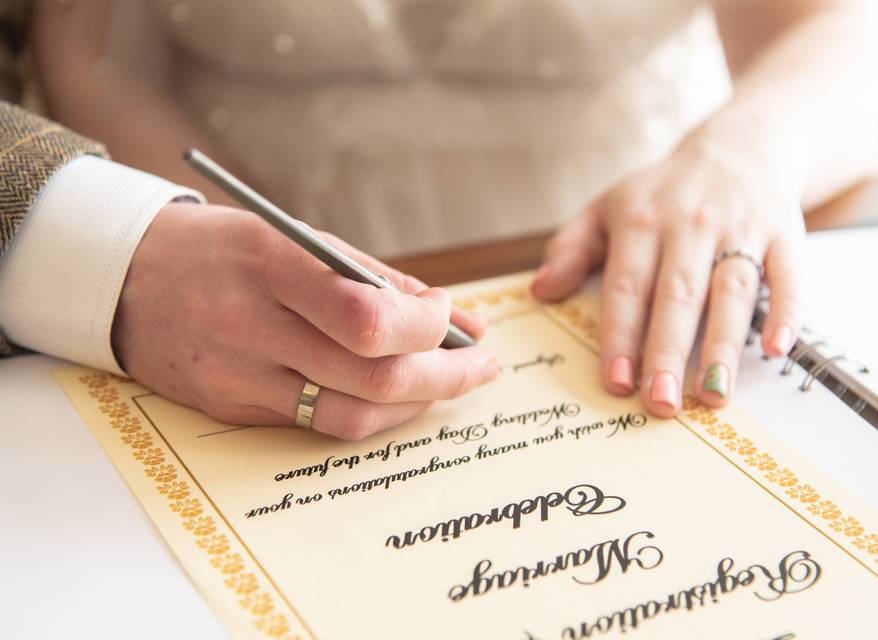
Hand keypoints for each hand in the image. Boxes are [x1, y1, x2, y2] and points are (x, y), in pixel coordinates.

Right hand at [112, 203, 497, 438]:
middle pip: (372, 379)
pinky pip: (317, 425)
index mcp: (272, 267)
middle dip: (445, 377)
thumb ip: (377, 280)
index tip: (450, 315)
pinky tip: (394, 394)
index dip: (426, 328)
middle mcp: (254, 328)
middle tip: (482, 365)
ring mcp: (241, 377)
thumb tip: (460, 319)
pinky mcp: (236, 409)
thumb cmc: (223, 247)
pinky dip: (369, 413)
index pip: (368, 319)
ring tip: (447, 382)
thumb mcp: (296, 238)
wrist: (126, 278)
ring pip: (351, 417)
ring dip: (415, 405)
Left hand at [532, 129, 803, 416]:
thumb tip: (540, 290)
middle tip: (661, 403)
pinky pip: (788, 276)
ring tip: (714, 394)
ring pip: (732, 291)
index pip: (627, 287)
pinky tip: (776, 349)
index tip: (617, 381)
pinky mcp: (784, 234)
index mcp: (640, 222)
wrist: (740, 147)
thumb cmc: (664, 192)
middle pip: (678, 296)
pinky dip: (787, 313)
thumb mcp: (607, 208)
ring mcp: (740, 229)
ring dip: (724, 345)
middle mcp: (690, 225)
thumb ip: (570, 249)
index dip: (621, 336)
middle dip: (669, 352)